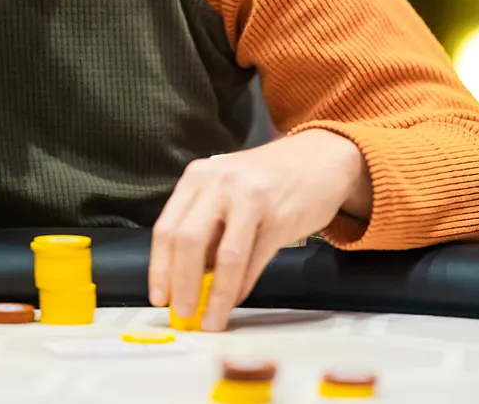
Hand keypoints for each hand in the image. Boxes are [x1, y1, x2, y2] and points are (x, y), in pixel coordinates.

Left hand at [148, 130, 370, 331]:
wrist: (319, 158)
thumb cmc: (267, 179)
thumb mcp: (226, 190)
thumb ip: (205, 226)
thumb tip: (185, 280)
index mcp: (199, 177)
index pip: (166, 228)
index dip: (159, 269)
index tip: (159, 298)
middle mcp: (220, 182)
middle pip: (188, 240)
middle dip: (181, 285)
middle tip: (182, 314)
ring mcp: (251, 198)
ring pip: (224, 256)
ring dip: (215, 297)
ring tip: (210, 321)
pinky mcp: (280, 217)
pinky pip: (254, 261)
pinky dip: (241, 288)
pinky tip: (235, 301)